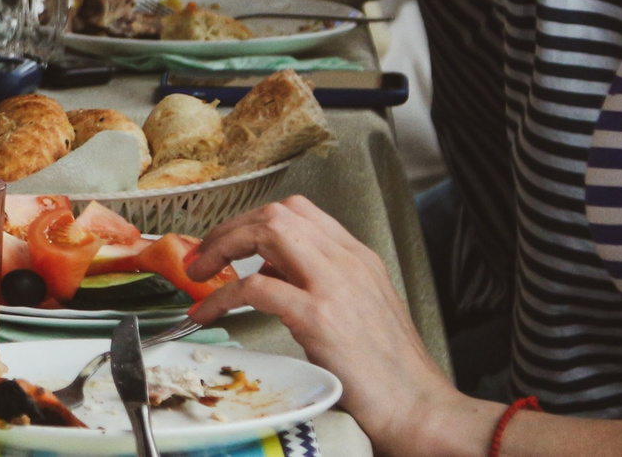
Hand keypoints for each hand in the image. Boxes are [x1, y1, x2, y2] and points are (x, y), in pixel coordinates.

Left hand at [187, 197, 494, 456]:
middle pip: (277, 213)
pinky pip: (254, 287)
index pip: (299, 212)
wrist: (421, 409)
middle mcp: (348, 262)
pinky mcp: (320, 316)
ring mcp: (335, 285)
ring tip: (200, 272)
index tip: (230, 241)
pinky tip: (209, 311)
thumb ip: (320, 283)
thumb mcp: (360, 310)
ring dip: (223, 245)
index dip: (254, 221)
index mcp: (358, 258)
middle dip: (231, 228)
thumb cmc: (391, 372)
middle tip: (204, 254)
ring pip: (267, 231)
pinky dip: (222, 296)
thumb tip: (271, 273)